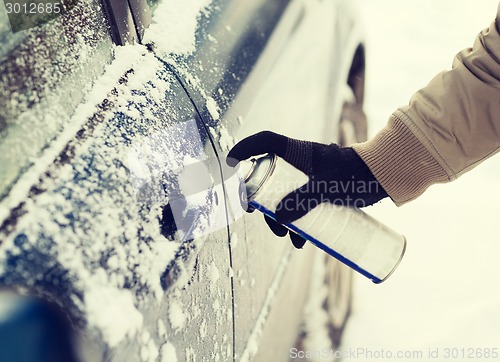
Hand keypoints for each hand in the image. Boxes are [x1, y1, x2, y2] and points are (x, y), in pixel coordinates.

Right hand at [227, 131, 387, 247]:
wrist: (384, 178)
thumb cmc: (357, 174)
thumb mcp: (328, 187)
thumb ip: (303, 201)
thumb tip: (280, 221)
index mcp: (299, 152)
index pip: (266, 142)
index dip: (246, 148)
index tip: (231, 161)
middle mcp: (301, 163)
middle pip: (272, 178)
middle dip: (266, 202)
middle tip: (265, 220)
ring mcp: (310, 177)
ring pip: (286, 196)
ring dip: (283, 219)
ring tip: (292, 240)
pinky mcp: (321, 189)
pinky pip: (301, 204)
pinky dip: (299, 221)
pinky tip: (304, 240)